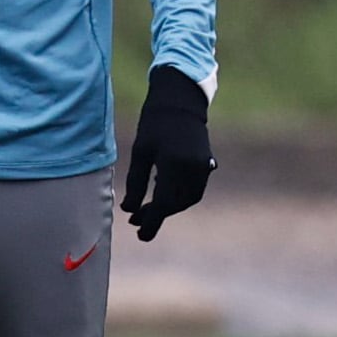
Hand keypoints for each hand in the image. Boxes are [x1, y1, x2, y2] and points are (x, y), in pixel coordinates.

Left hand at [120, 65, 214, 240]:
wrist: (181, 101)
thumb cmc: (154, 123)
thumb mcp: (140, 151)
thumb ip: (135, 182)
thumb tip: (128, 210)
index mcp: (174, 163)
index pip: (163, 202)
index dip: (151, 221)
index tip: (140, 235)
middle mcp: (193, 168)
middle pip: (175, 203)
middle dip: (156, 215)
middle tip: (136, 221)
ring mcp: (204, 167)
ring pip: (187, 199)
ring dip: (168, 207)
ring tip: (147, 210)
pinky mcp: (207, 165)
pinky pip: (194, 190)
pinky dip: (178, 197)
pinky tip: (162, 194)